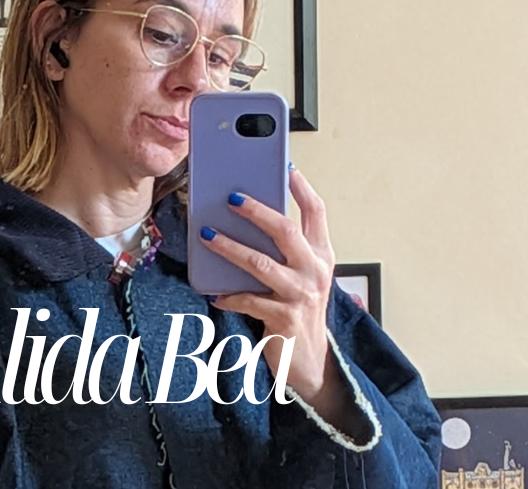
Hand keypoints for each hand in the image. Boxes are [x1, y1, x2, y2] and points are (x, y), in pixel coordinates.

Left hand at [199, 167, 336, 403]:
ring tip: (207, 235)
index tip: (285, 166)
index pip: (316, 213)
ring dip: (230, 247)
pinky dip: (229, 295)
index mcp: (321, 255)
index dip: (301, 188)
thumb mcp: (299, 275)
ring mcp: (301, 296)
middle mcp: (315, 272)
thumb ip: (282, 249)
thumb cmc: (297, 310)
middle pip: (286, 231)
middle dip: (257, 211)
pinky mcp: (284, 319)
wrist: (307, 361)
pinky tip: (215, 292)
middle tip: (231, 198)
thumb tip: (245, 215)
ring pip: (261, 263)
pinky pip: (249, 300)